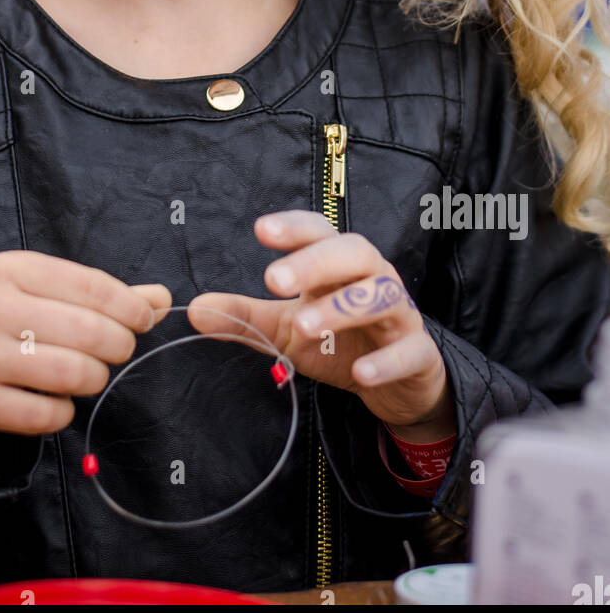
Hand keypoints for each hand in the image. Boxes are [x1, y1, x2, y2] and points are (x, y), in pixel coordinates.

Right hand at [0, 250, 171, 464]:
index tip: (143, 320)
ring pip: (71, 374)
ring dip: (93, 380)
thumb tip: (160, 299)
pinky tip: (54, 403)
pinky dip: (62, 413)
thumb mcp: (32, 291)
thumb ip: (96, 295)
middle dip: (117, 347)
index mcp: (10, 269)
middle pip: (88, 332)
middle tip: (116, 353)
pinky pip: (44, 415)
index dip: (129, 307)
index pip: (90, 285)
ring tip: (87, 377)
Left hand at [187, 210, 454, 435]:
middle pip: (354, 253)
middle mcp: (373, 280)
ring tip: (304, 326)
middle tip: (273, 280)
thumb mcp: (286, 329)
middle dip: (315, 262)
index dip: (294, 228)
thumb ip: (245, 317)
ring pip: (382, 296)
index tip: (261, 230)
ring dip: (343, 308)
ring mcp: (401, 315)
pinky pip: (409, 351)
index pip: (320, 233)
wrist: (399, 384)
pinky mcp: (418, 355)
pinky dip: (386, 360)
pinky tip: (361, 372)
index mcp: (340, 266)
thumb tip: (193, 309)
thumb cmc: (340, 342)